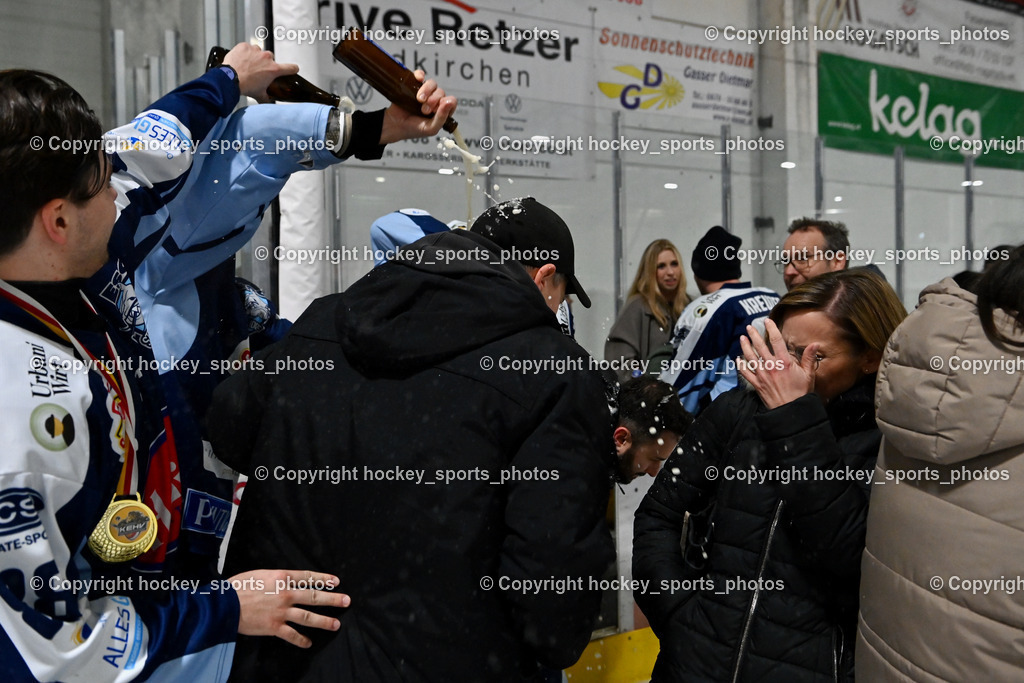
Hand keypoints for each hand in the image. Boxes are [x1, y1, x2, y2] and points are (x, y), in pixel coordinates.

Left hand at [222, 43, 298, 101]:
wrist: (230, 79)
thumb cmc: (245, 85)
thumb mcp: (259, 94)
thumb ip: (266, 98)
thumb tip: (267, 101)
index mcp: (273, 70)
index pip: (290, 68)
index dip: (293, 69)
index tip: (293, 69)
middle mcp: (266, 58)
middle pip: (270, 58)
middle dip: (265, 63)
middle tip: (257, 70)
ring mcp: (255, 50)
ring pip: (258, 51)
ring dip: (254, 57)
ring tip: (247, 65)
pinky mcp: (244, 46)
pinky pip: (246, 47)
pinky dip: (244, 52)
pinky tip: (240, 60)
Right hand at [233, 569, 349, 647]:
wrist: (225, 604)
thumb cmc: (238, 586)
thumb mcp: (260, 574)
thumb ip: (276, 578)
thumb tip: (286, 580)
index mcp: (282, 577)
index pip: (308, 577)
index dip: (324, 579)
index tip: (336, 581)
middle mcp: (286, 594)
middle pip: (314, 596)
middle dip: (333, 599)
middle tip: (346, 600)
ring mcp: (281, 612)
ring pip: (308, 617)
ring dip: (324, 621)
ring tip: (336, 624)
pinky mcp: (274, 627)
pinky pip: (292, 635)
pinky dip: (301, 640)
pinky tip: (309, 643)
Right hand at [379, 70, 457, 143]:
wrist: (395, 125)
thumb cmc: (414, 129)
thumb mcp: (431, 128)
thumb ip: (442, 117)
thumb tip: (449, 103)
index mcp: (441, 111)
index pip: (452, 101)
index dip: (446, 104)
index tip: (436, 110)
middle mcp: (434, 100)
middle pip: (441, 92)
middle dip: (434, 101)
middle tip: (424, 110)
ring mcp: (424, 92)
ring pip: (432, 83)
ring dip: (427, 90)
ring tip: (419, 100)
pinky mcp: (413, 85)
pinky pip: (420, 74)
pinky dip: (420, 75)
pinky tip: (418, 80)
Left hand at [737, 319, 816, 409]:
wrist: (792, 410)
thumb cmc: (801, 393)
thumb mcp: (809, 375)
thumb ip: (809, 358)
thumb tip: (815, 344)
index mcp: (784, 362)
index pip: (776, 340)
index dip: (771, 328)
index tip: (767, 321)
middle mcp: (771, 366)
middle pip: (760, 346)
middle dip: (754, 335)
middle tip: (749, 327)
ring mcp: (762, 375)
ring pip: (750, 357)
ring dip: (745, 346)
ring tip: (742, 338)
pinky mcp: (757, 384)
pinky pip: (746, 373)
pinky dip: (741, 365)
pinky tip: (738, 359)